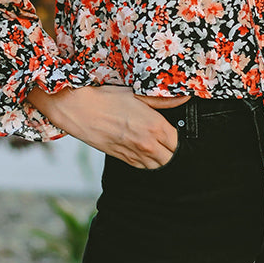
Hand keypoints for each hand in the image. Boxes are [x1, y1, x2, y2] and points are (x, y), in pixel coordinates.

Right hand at [26, 83, 189, 167]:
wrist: (78, 109)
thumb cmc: (106, 98)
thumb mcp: (137, 94)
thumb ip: (163, 100)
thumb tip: (184, 97)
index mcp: (155, 126)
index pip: (179, 142)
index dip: (180, 139)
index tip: (176, 133)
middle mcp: (148, 144)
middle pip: (172, 158)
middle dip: (173, 151)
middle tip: (169, 142)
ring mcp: (135, 154)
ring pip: (159, 166)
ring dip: (162, 159)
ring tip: (159, 149)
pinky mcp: (123, 159)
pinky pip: (143, 168)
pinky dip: (148, 163)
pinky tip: (145, 153)